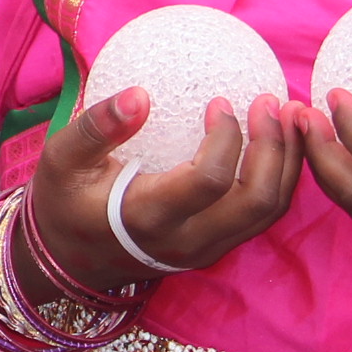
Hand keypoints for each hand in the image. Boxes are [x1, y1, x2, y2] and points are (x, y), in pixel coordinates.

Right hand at [29, 87, 303, 287]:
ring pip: (269, 212)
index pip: (208, 182)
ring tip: (290, 116)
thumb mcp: (61, 159)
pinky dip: (278, 176)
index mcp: (149, 219)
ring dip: (288, 162)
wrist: (70, 257)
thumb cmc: (64, 200)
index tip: (220, 101)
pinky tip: (276, 140)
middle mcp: (187, 242)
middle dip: (275, 148)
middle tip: (274, 102)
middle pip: (256, 202)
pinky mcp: (217, 247)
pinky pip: (262, 214)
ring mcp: (207, 250)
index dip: (226, 138)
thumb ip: (96, 127)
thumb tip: (140, 94)